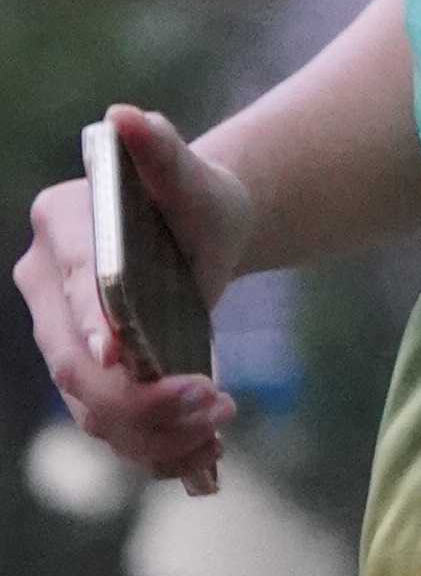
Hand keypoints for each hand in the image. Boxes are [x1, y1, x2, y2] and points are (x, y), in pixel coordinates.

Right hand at [16, 108, 255, 501]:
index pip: (69, 284)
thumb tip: (126, 117)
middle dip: (140, 396)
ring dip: (155, 432)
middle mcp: (46, 289)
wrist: (203, 234)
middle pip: (73, 363)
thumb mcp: (190, 172)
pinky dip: (158, 449)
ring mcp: (63, 340)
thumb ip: (160, 148)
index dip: (92, 324)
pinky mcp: (91, 378)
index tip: (126, 354)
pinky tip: (203, 458)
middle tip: (213, 403)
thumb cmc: (195, 198)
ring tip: (218, 430)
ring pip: (91, 407)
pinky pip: (113, 428)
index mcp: (60, 228)